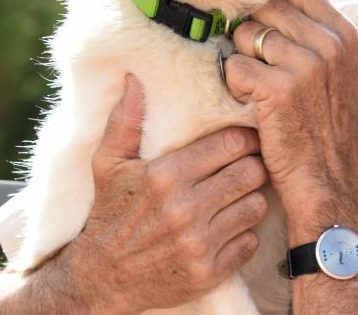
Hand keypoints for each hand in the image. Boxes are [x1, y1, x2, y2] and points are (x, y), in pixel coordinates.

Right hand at [63, 75, 269, 312]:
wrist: (101, 278)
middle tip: (247, 166)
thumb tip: (135, 79)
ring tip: (238, 196)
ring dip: (251, 199)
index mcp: (165, 176)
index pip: (230, 144)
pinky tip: (228, 228)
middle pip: (251, 172)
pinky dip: (245, 235)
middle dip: (253, 166)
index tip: (244, 140)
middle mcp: (184, 209)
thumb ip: (125, 122)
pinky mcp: (209, 272)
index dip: (244, 138)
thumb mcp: (108, 165)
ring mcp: (198, 243)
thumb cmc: (109, 214)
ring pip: (256, 206)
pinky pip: (250, 241)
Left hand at [224, 0, 357, 240]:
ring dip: (241, 61)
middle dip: (249, 32)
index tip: (258, 20)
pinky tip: (252, 106)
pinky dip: (235, 86)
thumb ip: (310, 33)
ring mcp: (306, 64)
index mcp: (343, 33)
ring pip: (244, 35)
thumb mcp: (334, 72)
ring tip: (258, 90)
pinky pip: (234, 66)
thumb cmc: (323, 128)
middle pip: (263, 7)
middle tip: (257, 66)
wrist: (329, 183)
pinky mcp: (279, 89)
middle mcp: (329, 43)